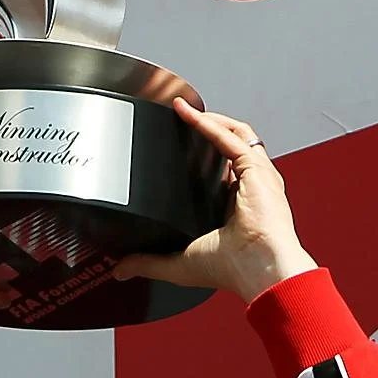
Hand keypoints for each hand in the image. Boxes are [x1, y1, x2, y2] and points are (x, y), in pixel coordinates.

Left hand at [111, 103, 316, 303]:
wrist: (258, 267)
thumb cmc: (232, 268)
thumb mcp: (179, 264)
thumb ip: (148, 263)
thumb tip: (120, 269)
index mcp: (236, 210)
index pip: (220, 175)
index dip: (200, 160)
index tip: (176, 152)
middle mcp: (250, 189)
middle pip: (229, 148)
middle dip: (205, 130)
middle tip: (178, 121)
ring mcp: (257, 176)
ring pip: (234, 135)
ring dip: (208, 119)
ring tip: (181, 108)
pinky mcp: (257, 167)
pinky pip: (231, 136)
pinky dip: (207, 122)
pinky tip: (186, 112)